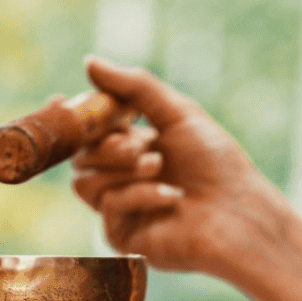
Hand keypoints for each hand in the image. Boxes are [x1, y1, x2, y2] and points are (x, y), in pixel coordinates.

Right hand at [71, 56, 294, 281]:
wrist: (240, 212)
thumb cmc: (217, 164)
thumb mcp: (178, 113)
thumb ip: (134, 87)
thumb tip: (89, 62)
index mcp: (133, 148)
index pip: (88, 132)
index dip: (75, 117)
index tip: (61, 99)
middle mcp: (122, 179)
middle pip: (80, 155)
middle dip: (109, 144)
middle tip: (146, 144)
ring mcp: (121, 210)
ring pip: (84, 182)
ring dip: (122, 169)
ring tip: (159, 167)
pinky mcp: (123, 237)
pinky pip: (108, 207)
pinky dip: (139, 194)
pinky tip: (172, 197)